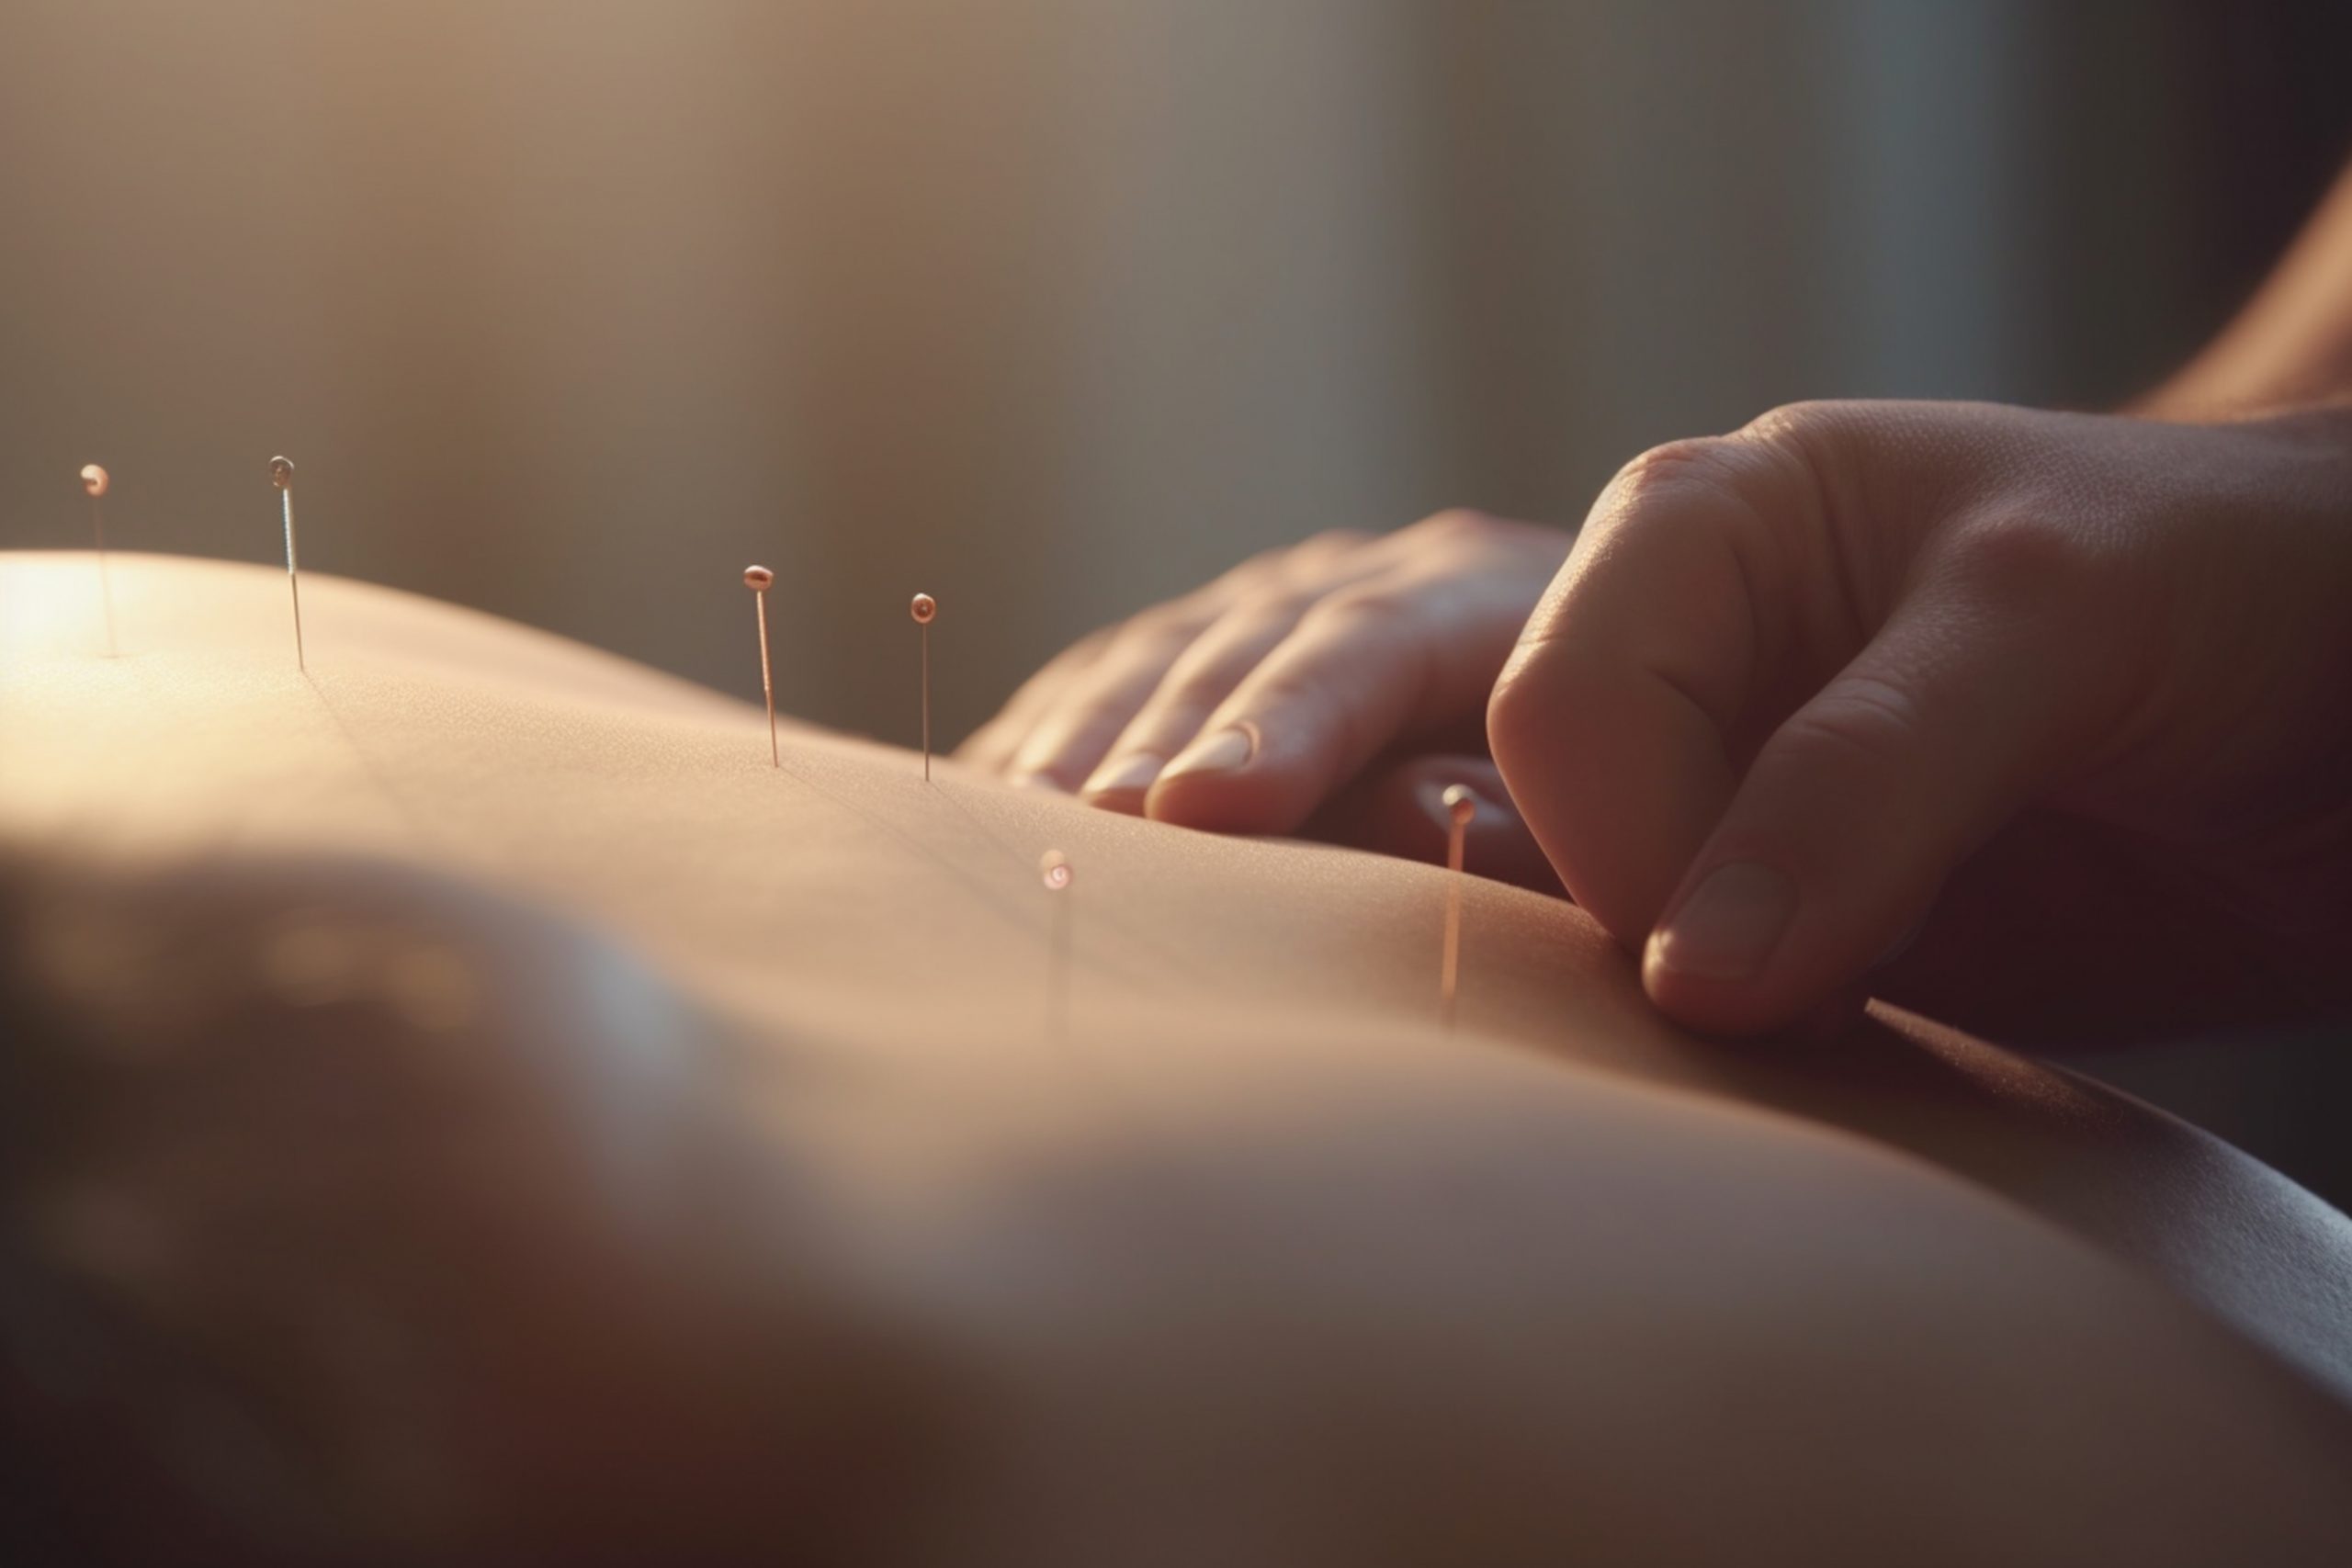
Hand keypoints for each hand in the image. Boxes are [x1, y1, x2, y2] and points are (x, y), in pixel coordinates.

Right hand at [960, 512, 1569, 854]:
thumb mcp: (1607, 798)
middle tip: (1091, 824)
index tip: (1206, 808)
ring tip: (1016, 823)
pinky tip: (993, 800)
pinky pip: (1108, 684)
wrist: (1606, 704)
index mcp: (1485, 592)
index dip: (1286, 719)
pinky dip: (1051, 741)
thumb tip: (1426, 815)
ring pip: (1162, 655)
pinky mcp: (1203, 651)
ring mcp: (1275, 606)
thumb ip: (1532, 813)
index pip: (1374, 638)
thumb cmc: (1618, 788)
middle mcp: (1366, 576)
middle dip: (1166, 733)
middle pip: (1249, 642)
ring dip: (1089, 741)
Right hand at [1489, 399, 2351, 1042]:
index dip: (1627, 850)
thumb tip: (1687, 980)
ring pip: (1587, 940)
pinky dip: (1729, 1081)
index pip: (1564, 711)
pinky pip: (1696, 1030)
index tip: (1738, 977)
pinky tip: (1823, 1069)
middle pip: (1530, 827)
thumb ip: (1863, 779)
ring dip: (1659, 1026)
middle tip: (1779, 1014)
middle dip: (1613, 936)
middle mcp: (1690, 675)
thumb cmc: (2231, 567)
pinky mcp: (1794, 946)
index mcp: (1697, 537)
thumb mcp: (2048, 618)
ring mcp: (1734, 819)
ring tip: (1818, 1038)